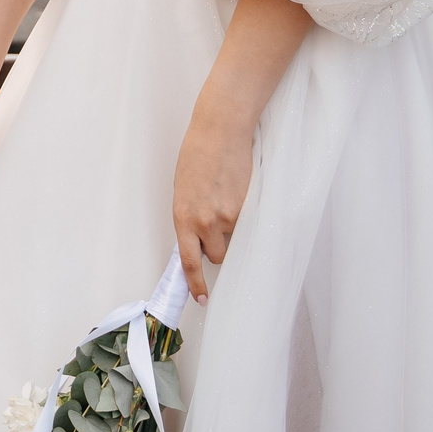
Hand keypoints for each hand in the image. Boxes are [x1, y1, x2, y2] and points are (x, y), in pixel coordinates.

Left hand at [172, 106, 256, 304]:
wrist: (220, 133)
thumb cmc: (198, 157)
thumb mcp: (184, 191)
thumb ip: (190, 218)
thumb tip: (199, 240)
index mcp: (183, 218)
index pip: (189, 262)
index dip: (197, 284)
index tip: (202, 298)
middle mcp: (205, 222)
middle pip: (217, 256)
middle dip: (218, 247)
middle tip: (218, 223)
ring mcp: (229, 216)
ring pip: (234, 240)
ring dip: (232, 230)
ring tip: (228, 201)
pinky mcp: (248, 208)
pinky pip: (249, 225)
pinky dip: (246, 216)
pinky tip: (239, 194)